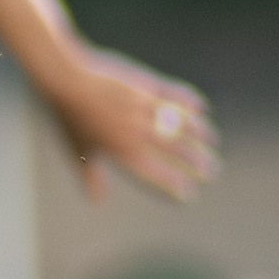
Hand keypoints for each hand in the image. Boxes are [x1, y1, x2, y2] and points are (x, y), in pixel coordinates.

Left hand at [45, 46, 219, 201]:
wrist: (65, 77)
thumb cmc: (69, 116)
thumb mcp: (78, 150)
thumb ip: (91, 176)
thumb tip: (97, 201)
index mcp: (121, 151)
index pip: (156, 175)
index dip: (174, 186)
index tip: (189, 193)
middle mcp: (137, 132)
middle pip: (177, 151)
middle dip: (198, 162)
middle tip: (212, 170)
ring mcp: (144, 107)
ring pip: (182, 124)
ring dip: (201, 134)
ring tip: (212, 142)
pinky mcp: (146, 85)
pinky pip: (176, 95)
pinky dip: (191, 102)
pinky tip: (202, 109)